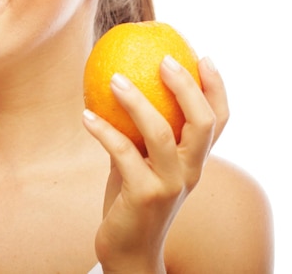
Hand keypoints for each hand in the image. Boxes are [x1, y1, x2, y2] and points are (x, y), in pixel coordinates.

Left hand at [82, 55, 227, 272]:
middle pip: (202, 122)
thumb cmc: (132, 197)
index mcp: (194, 160)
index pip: (219, 120)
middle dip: (187, 86)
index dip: (216, 87)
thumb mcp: (140, 160)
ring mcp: (170, 184)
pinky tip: (85, 115)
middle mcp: (190, 171)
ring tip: (113, 78)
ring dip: (135, 102)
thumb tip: (117, 85)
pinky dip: (103, 130)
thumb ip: (136, 131)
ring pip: (161, 133)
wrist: (128, 249)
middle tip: (163, 59)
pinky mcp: (144, 196)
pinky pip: (122, 153)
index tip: (202, 56)